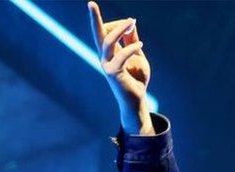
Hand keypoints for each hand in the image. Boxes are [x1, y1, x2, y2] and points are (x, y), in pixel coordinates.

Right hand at [87, 1, 153, 134]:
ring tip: (132, 22)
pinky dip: (130, 48)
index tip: (112, 12)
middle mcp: (104, 57)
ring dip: (120, 29)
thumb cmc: (136, 78)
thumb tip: (131, 22)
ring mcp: (107, 65)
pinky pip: (120, 56)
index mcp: (109, 52)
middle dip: (94, 18)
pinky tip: (140, 44)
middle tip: (94, 5)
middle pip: (98, 34)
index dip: (106, 21)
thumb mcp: (137, 55)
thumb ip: (132, 41)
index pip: (102, 32)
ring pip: (108, 41)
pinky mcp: (113, 73)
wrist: (137, 100)